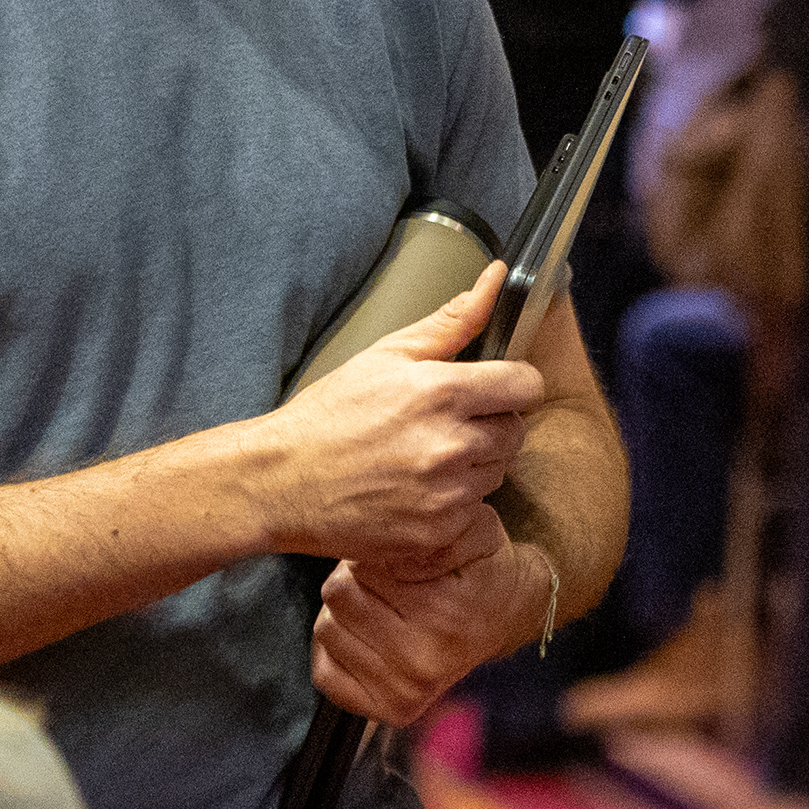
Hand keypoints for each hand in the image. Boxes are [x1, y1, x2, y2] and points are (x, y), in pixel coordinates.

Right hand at [256, 267, 546, 570]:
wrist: (281, 482)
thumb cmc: (330, 414)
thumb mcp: (387, 355)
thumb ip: (452, 321)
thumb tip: (495, 278)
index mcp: (443, 392)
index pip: (526, 386)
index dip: (514, 384)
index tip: (495, 388)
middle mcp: (451, 445)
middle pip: (517, 431)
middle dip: (492, 423)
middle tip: (450, 423)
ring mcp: (446, 494)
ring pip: (497, 471)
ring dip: (475, 463)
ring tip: (427, 455)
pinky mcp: (436, 531)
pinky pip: (473, 510)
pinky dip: (454, 500)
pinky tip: (416, 488)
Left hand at [311, 508, 546, 726]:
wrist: (510, 614)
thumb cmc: (484, 568)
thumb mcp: (474, 530)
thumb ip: (433, 529)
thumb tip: (383, 545)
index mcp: (441, 614)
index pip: (357, 568)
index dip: (370, 553)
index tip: (393, 557)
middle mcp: (422, 660)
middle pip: (337, 597)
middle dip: (354, 578)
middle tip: (383, 580)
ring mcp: (405, 691)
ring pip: (326, 630)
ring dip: (344, 613)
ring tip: (379, 607)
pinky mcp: (390, 710)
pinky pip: (326, 674)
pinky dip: (337, 652)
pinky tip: (366, 638)